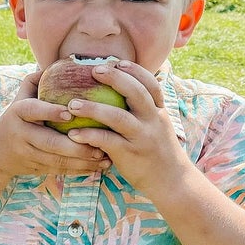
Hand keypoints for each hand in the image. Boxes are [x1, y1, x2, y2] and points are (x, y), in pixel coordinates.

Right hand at [0, 71, 110, 178]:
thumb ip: (37, 80)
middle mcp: (21, 135)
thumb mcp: (20, 97)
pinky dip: (81, 170)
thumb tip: (65, 60)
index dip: (50, 112)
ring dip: (83, 160)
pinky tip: (100, 166)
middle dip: (75, 145)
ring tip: (105, 155)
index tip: (70, 112)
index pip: (32, 111)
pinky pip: (60, 171)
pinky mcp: (36, 168)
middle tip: (99, 140)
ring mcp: (28, 154)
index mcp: (17, 113)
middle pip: (49, 142)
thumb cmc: (16, 117)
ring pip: (57, 161)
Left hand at [65, 60, 191, 195]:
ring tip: (72, 104)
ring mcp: (142, 137)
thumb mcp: (156, 126)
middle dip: (115, 78)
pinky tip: (72, 134)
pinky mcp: (130, 154)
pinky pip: (106, 141)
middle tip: (93, 70)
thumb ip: (142, 109)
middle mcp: (152, 120)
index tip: (117, 62)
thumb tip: (120, 89)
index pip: (151, 84)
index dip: (134, 70)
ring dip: (93, 108)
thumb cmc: (157, 150)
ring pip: (117, 116)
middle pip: (136, 92)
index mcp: (158, 111)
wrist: (172, 182)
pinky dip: (89, 136)